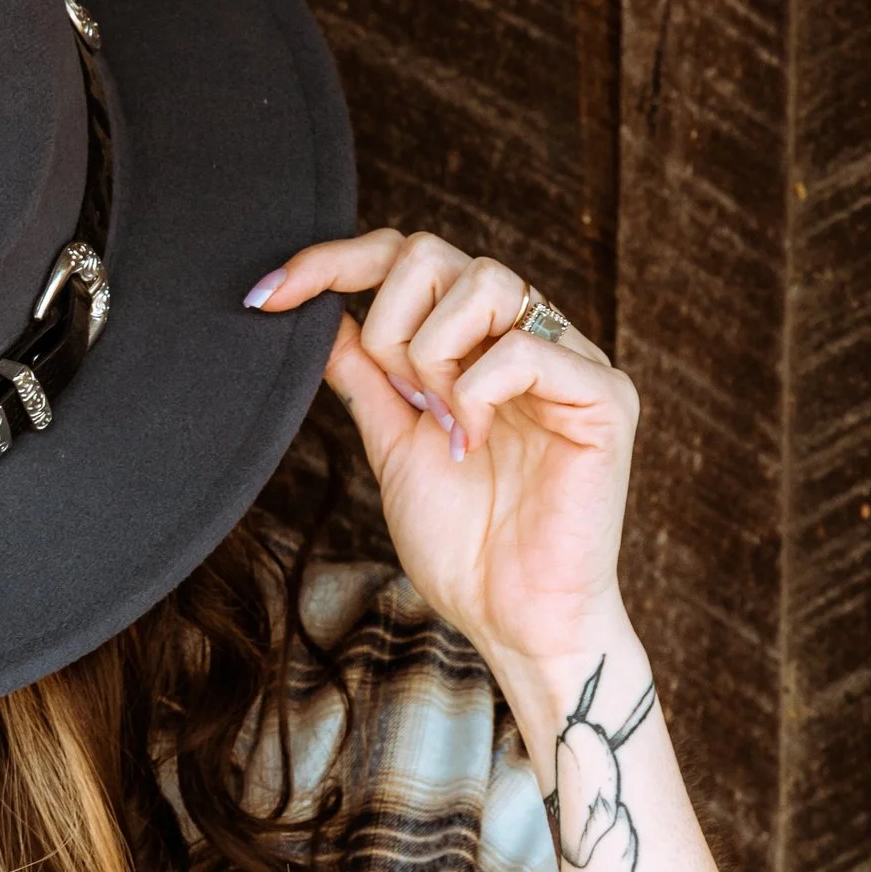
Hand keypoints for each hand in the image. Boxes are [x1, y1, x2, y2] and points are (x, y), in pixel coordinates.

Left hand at [245, 228, 638, 679]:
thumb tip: (317, 310)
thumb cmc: (463, 542)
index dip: (332, 263)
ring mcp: (570, 359)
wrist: (512, 619)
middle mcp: (527, 334)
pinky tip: (472, 443)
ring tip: (442, 423)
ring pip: (483, 281)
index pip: (406, 258)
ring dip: (434, 356)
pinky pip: (523, 348)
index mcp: (478, 340)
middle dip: (389, 325)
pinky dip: (477, 394)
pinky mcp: (604, 396)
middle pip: (434, 253)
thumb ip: (364, 376)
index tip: (266, 298)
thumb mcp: (391, 443)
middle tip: (401, 400)